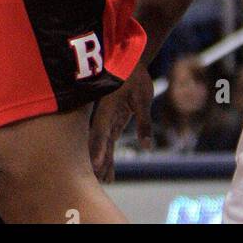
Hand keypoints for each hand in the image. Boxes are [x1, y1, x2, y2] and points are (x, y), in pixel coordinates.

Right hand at [89, 62, 153, 182]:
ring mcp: (107, 120)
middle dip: (97, 160)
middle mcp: (103, 115)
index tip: (95, 164)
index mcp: (107, 107)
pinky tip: (109, 171)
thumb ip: (144, 122)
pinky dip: (108, 156)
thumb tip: (147, 146)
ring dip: (103, 162)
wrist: (130, 61)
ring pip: (102, 144)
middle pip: (97, 141)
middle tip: (96, 181)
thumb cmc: (136, 76)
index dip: (97, 147)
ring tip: (104, 181)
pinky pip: (109, 142)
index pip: (101, 130)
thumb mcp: (143, 97)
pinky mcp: (114, 122)